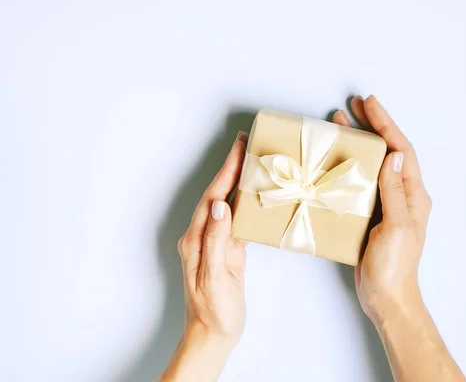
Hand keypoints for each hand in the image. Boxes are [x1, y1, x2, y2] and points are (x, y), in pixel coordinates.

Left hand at [162, 131, 247, 381]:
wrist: (213, 335)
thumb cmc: (214, 311)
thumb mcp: (216, 277)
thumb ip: (216, 241)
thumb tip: (221, 206)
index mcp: (196, 240)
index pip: (212, 197)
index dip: (226, 171)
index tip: (238, 149)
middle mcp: (202, 236)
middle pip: (217, 194)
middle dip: (230, 168)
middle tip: (245, 144)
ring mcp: (214, 243)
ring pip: (226, 203)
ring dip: (237, 182)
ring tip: (252, 162)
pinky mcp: (227, 251)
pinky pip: (235, 220)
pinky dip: (245, 203)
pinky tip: (255, 196)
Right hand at [333, 96, 431, 322]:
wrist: (386, 295)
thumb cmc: (394, 265)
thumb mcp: (396, 226)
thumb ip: (395, 191)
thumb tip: (394, 155)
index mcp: (413, 195)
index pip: (401, 151)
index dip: (386, 125)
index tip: (369, 104)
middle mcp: (402, 195)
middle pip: (387, 152)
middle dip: (372, 127)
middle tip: (352, 107)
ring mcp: (386, 205)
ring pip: (372, 165)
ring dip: (358, 144)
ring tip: (340, 126)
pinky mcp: (371, 215)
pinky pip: (361, 182)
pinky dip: (349, 167)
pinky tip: (335, 162)